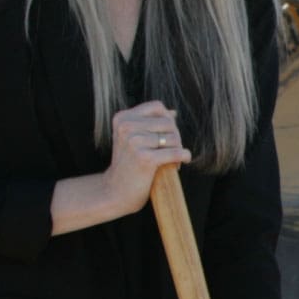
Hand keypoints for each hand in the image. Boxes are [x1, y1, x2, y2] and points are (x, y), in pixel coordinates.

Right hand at [104, 100, 190, 216]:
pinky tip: (181, 162)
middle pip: (168, 122)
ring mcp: (134, 142)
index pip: (157, 107)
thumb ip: (150, 123)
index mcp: (122, 118)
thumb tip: (173, 112)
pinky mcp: (144, 158)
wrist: (115, 192)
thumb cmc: (128, 165)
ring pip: (174, 138)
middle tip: (170, 151)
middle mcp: (126, 127)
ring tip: (170, 160)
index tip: (167, 134)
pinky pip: (175, 152)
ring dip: (178, 149)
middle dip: (175, 136)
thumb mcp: (132, 138)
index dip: (168, 119)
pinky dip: (183, 157)